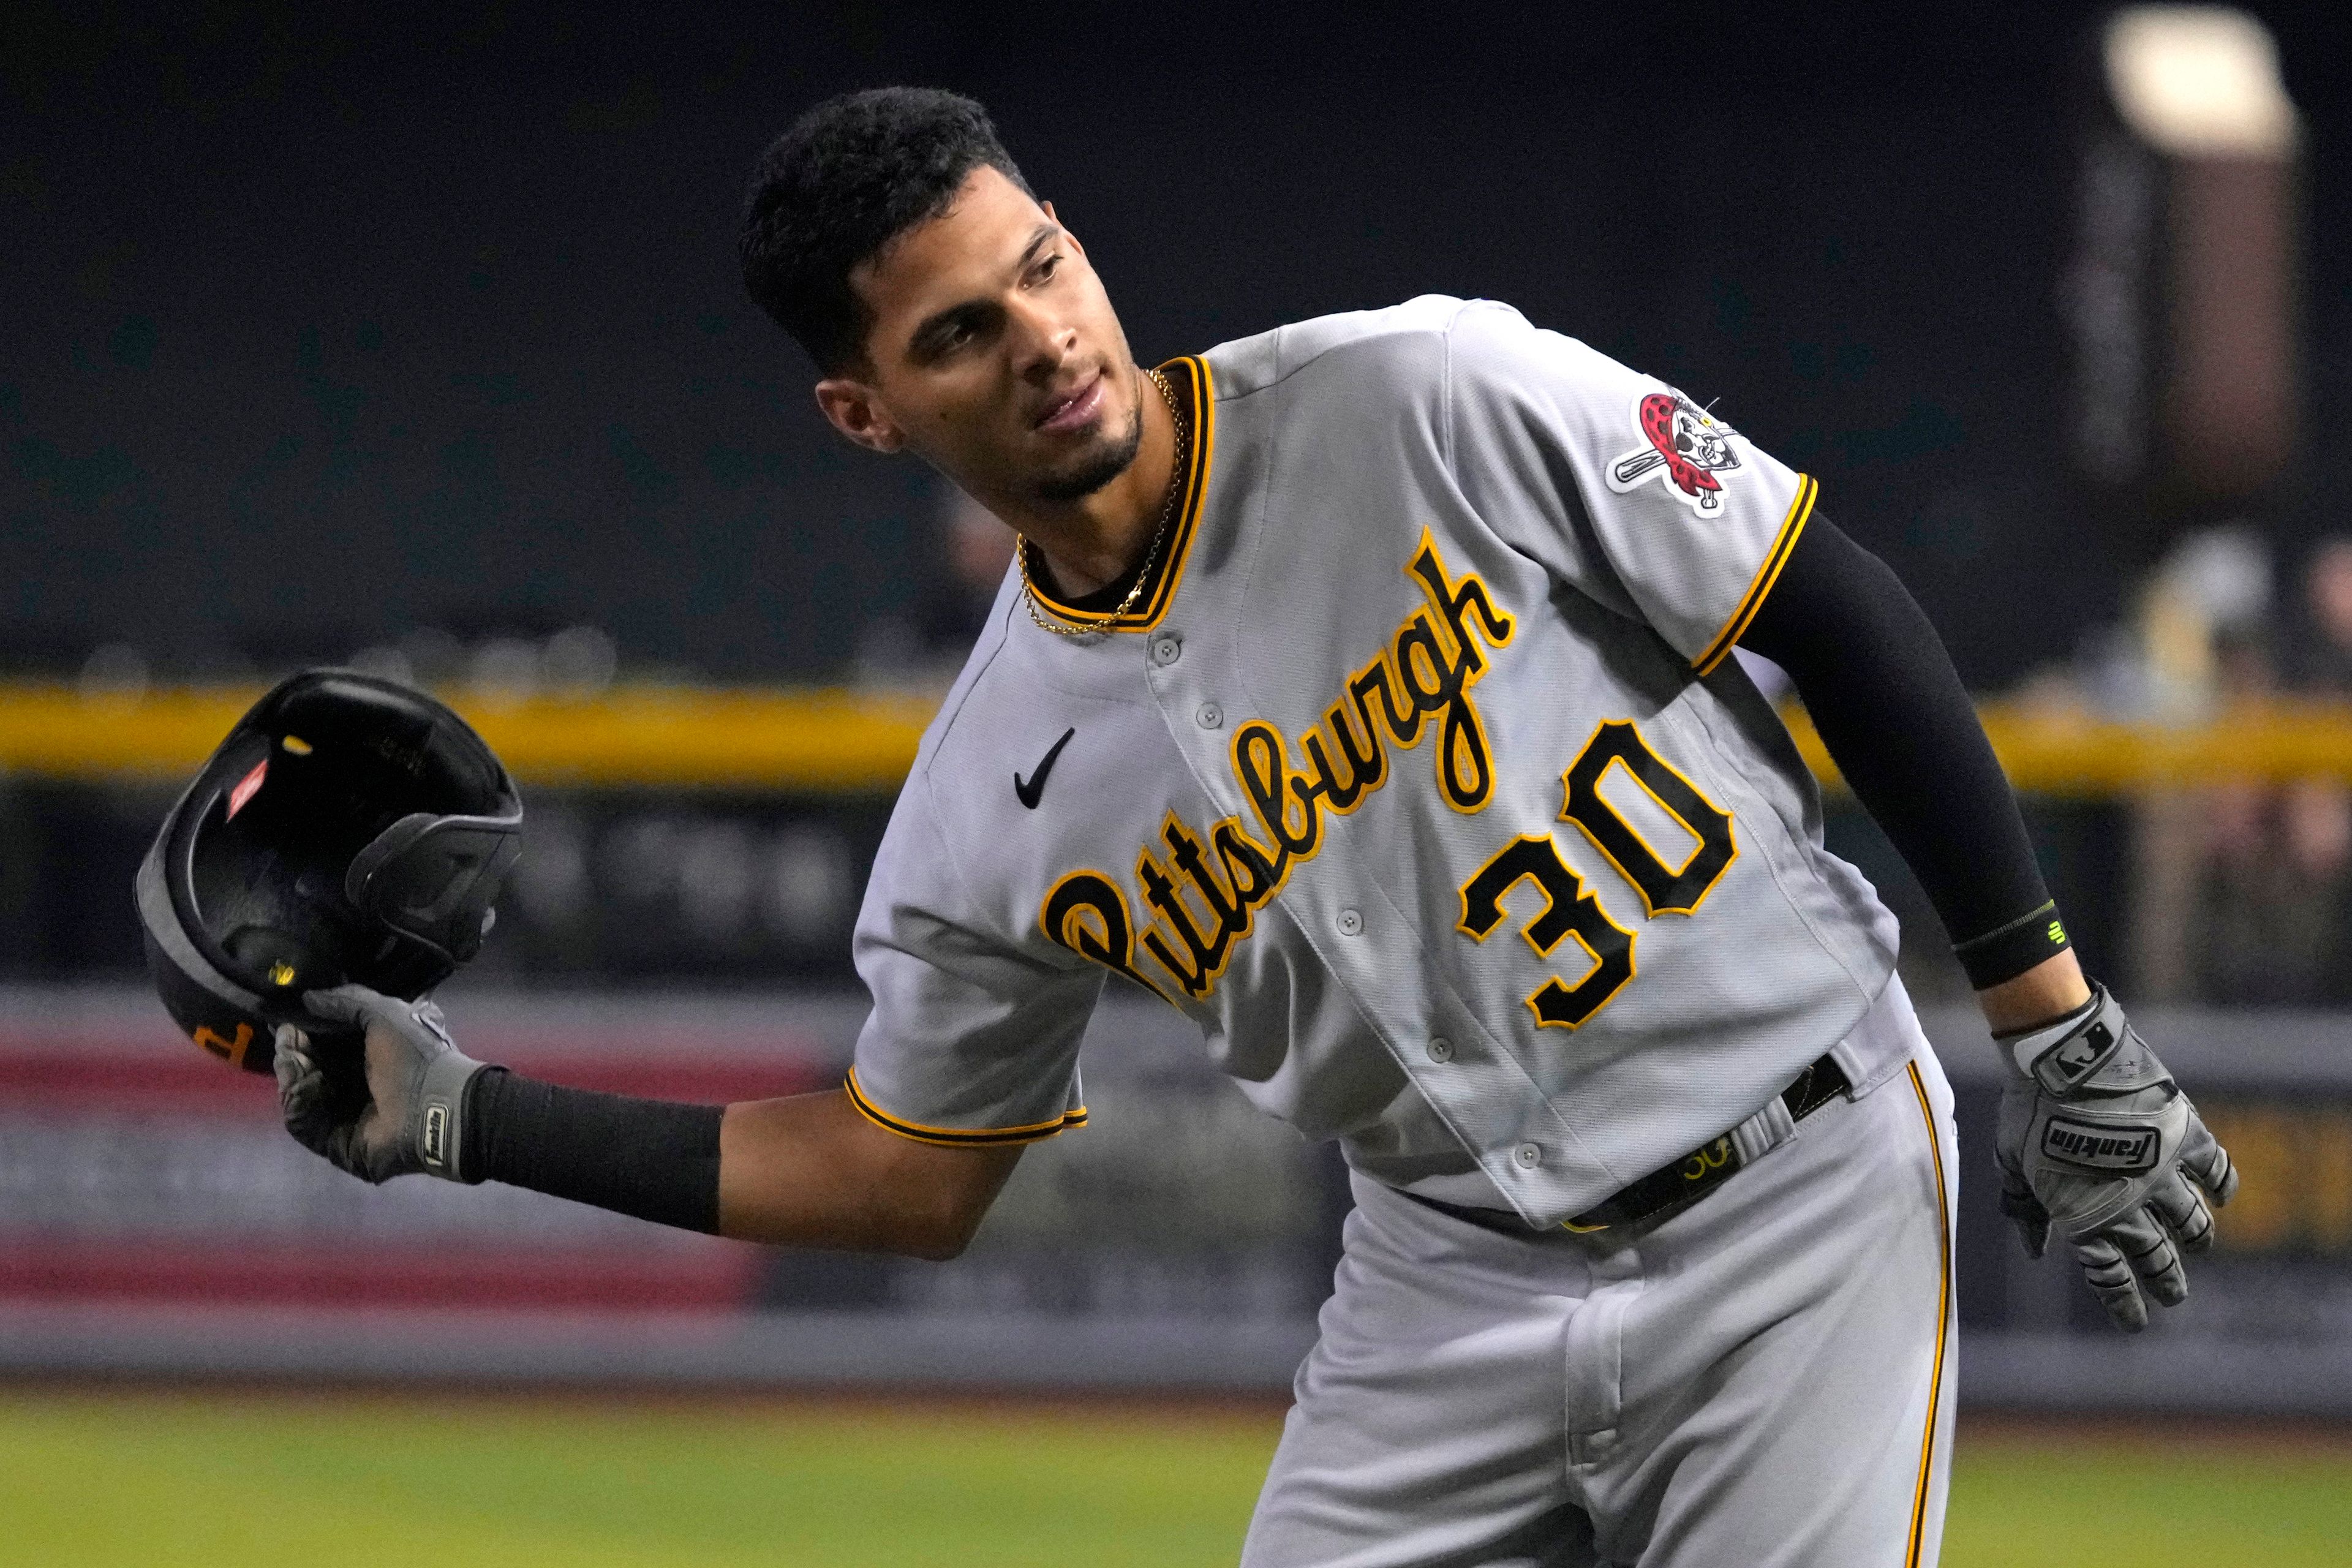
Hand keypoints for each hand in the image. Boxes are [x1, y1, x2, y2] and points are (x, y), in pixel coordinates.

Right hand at [275, 984, 488, 1183]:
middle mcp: (356, 1087)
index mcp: (371, 1058)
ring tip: (292, 1058)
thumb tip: (310, 997)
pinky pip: (304, 1124)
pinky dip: (299, 1102)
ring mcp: (345, 1118)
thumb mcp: (385, 1014)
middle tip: (286, 1039)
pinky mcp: (336, 1144)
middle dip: (294, 1053)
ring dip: (292, 1074)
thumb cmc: (417, 1057)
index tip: (287, 1022)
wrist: (436, 1105)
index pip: (325, 1047)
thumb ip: (348, 1002)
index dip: (304, 1034)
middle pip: (307, 1072)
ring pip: (300, 1097)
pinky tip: (303, 1083)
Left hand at [1992, 982, 2237, 1331]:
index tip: (2135, 1323)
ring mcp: (2163, 1174)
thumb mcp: (2012, 1164)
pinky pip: (2218, 1172)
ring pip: (2194, 1225)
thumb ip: (2025, 1209)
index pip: (2111, 1276)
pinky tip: (2220, 1196)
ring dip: (2197, 1240)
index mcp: (2085, 1218)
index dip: (2124, 1303)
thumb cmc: (2028, 1110)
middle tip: (2174, 1294)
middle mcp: (2131, 1206)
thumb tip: (2035, 1251)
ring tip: (2198, 1246)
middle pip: (2158, 1259)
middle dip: (2167, 1282)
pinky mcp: (2187, 1139)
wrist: (2064, 1061)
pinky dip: (2222, 1187)